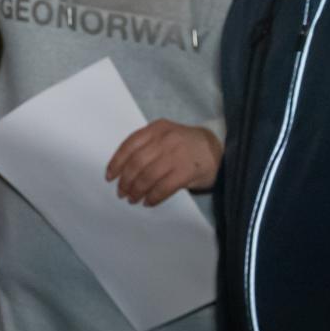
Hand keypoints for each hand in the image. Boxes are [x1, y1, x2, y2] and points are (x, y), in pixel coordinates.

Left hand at [106, 120, 221, 206]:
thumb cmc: (187, 145)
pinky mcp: (187, 171)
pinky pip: (164, 187)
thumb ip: (147, 146)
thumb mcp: (166, 136)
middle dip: (125, 180)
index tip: (109, 177)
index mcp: (156, 128)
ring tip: (133, 199)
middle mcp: (165, 139)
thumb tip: (123, 170)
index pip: (129, 145)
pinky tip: (149, 201)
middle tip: (121, 192)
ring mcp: (177, 155)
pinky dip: (153, 196)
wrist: (220, 149)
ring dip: (137, 190)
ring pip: (148, 176)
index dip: (116, 162)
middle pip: (136, 163)